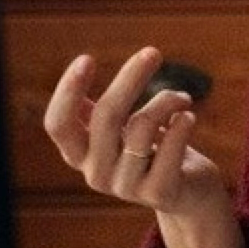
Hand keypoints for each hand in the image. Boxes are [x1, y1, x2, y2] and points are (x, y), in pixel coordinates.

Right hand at [43, 47, 241, 247]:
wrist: (190, 194)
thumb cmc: (153, 152)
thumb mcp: (120, 132)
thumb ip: (96, 111)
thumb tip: (79, 71)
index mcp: (80, 155)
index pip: (58, 124)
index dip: (67, 91)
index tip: (87, 59)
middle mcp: (96, 174)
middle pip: (106, 115)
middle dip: (131, 78)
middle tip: (153, 52)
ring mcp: (127, 186)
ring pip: (142, 126)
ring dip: (167, 100)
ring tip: (183, 99)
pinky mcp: (159, 192)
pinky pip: (171, 147)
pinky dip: (182, 123)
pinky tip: (189, 116)